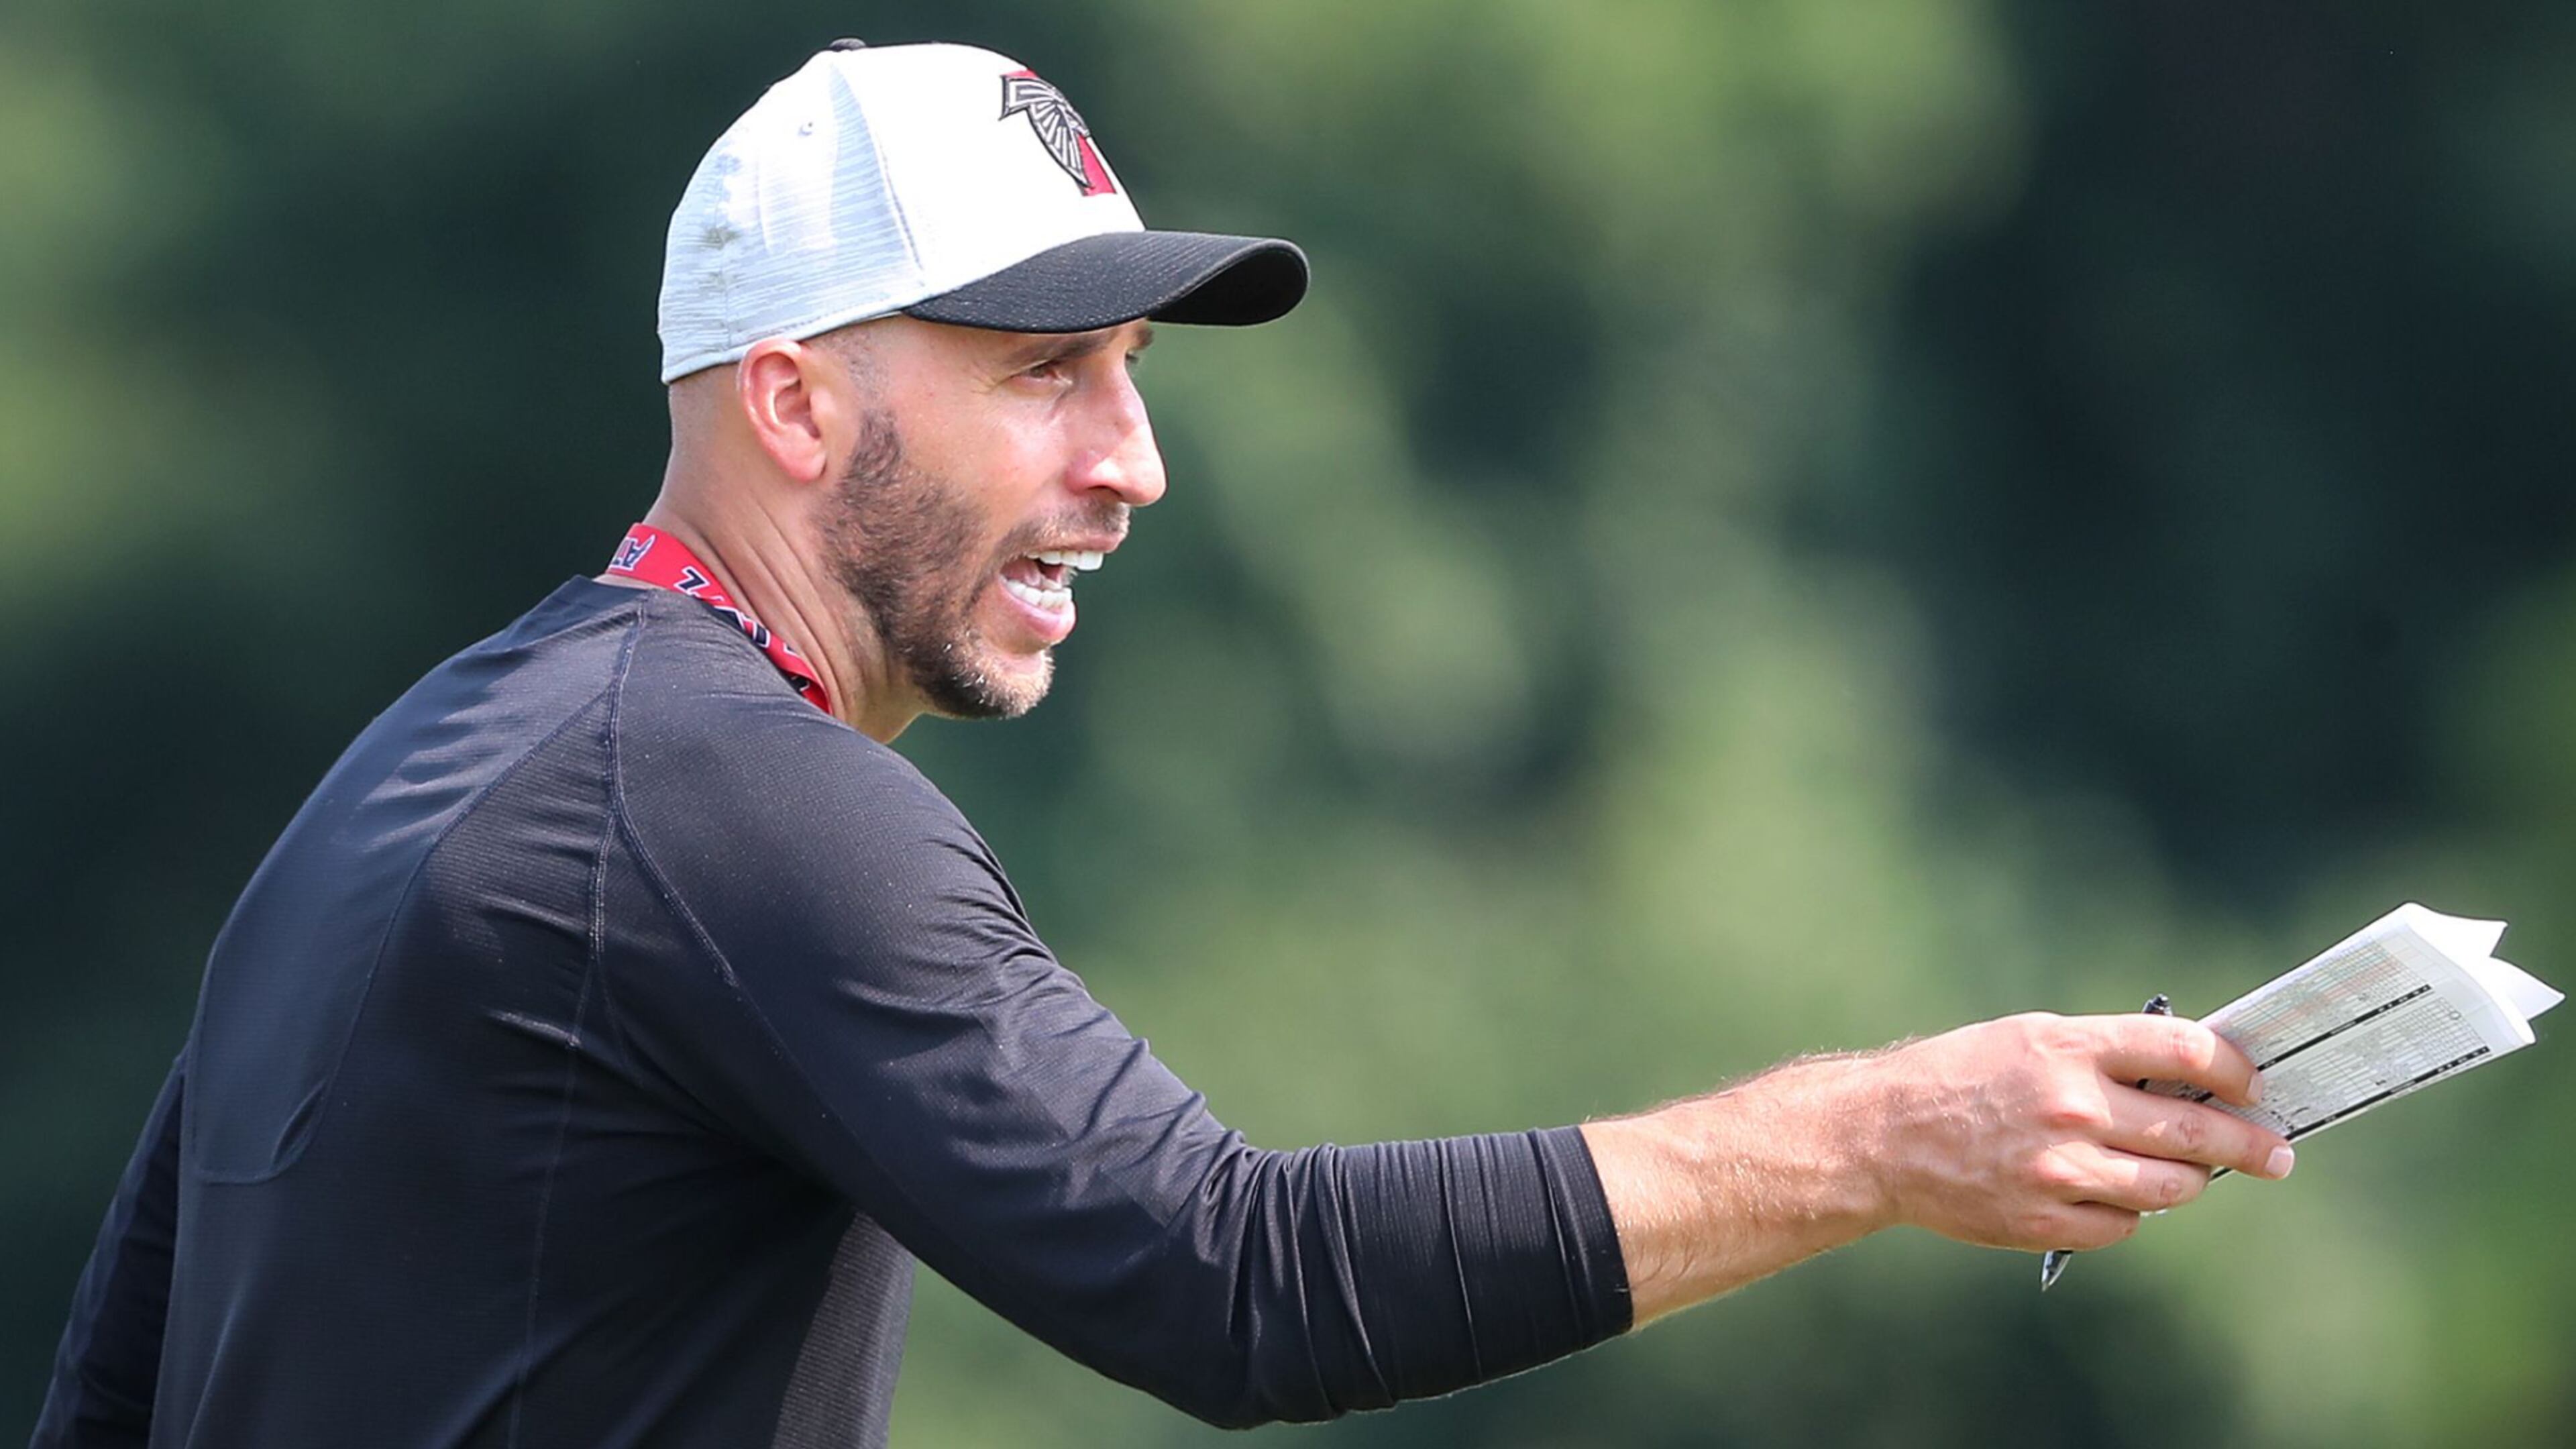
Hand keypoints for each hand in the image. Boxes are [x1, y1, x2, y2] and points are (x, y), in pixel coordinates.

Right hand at [1854, 1011, 2294, 1252]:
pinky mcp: (2044, 1220)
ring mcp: (2059, 1170)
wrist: (1882, 1135)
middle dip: (2250, 1144)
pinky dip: (2129, 1212)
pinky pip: (2122, 1226)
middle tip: (2277, 1153)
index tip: (2254, 1084)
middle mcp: (2069, 1106)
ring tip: (2192, 1173)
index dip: (2236, 1068)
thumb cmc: (1960, 1077)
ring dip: (2192, 1180)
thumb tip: (2190, 1079)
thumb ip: (2104, 1054)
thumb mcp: (2029, 1039)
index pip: (2185, 1051)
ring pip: (2171, 1188)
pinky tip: (2110, 1194)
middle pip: (2195, 1129)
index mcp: (2067, 1048)